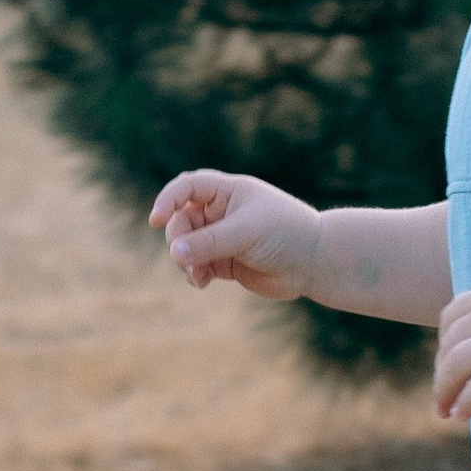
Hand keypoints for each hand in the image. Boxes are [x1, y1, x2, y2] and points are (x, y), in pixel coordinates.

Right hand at [150, 168, 322, 300]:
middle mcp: (220, 211)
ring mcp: (220, 237)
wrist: (314, 262)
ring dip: (184, 262)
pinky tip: (202, 283)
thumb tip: (174, 253)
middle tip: (186, 260)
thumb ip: (210, 243)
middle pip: (180, 221)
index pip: (187, 187)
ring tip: (198, 278)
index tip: (155, 220)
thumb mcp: (247, 233)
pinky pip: (195, 266)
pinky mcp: (223, 262)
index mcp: (227, 191)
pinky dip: (193, 275)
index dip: (167, 200)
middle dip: (178, 241)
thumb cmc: (286, 234)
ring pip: (184, 246)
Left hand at [432, 274, 470, 421]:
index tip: (446, 366)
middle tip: (442, 397)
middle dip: (441, 373)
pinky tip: (464, 415)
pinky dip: (465, 402)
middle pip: (451, 342)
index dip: (443, 344)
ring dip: (445, 391)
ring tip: (445, 410)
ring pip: (457, 364)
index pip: (454, 314)